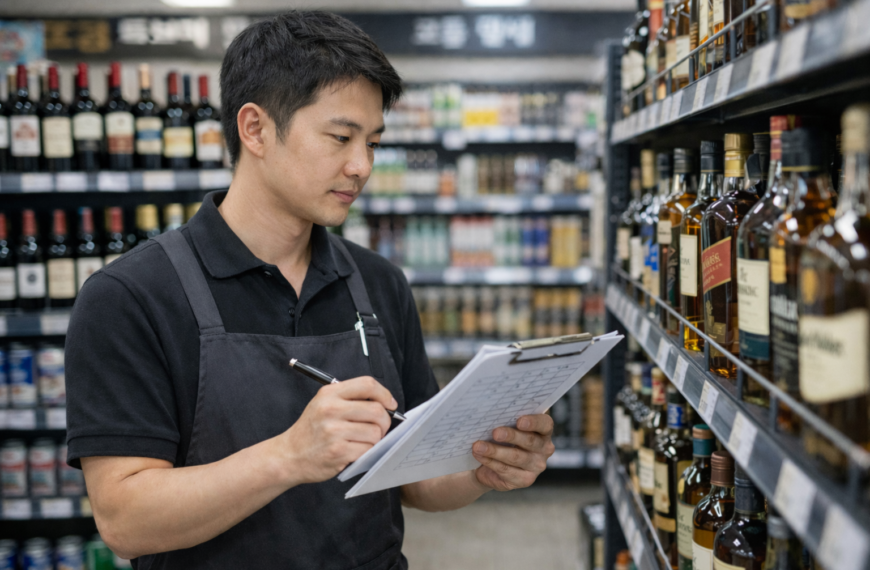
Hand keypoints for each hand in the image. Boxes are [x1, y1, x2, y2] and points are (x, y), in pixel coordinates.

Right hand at [279, 376, 395, 484]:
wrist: (289, 455)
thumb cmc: (312, 430)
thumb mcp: (324, 404)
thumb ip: (351, 399)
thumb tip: (386, 403)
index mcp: (329, 393)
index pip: (367, 384)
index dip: (384, 394)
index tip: (390, 404)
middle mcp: (331, 409)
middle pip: (376, 410)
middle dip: (385, 421)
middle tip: (380, 428)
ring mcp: (333, 431)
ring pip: (375, 432)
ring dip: (375, 439)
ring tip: (363, 441)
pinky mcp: (337, 451)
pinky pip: (367, 450)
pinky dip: (367, 452)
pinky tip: (355, 451)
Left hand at [471, 414, 554, 491]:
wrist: (492, 464)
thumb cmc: (502, 438)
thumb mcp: (506, 426)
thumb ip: (506, 419)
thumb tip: (492, 414)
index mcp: (544, 431)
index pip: (545, 424)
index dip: (534, 422)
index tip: (519, 421)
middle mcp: (544, 449)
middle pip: (530, 441)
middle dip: (511, 436)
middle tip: (495, 433)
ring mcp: (536, 466)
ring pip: (516, 457)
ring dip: (495, 451)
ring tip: (478, 446)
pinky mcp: (525, 480)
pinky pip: (505, 470)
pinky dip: (490, 461)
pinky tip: (479, 455)